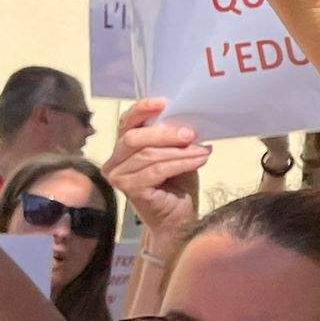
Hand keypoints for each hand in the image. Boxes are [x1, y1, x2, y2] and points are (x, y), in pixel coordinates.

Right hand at [103, 97, 208, 236]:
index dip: (142, 109)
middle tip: (191, 132)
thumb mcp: (177, 154)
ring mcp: (118, 176)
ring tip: (203, 150)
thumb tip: (188, 120)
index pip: (127, 122)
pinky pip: (157, 170)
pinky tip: (200, 160)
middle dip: (165, 132)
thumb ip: (174, 138)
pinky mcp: (129, 189)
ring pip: (148, 155)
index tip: (164, 101)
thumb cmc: (177, 184)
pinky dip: (181, 163)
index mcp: (123, 147)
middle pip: (134, 138)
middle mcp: (114, 160)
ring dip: (180, 150)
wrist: (178, 218)